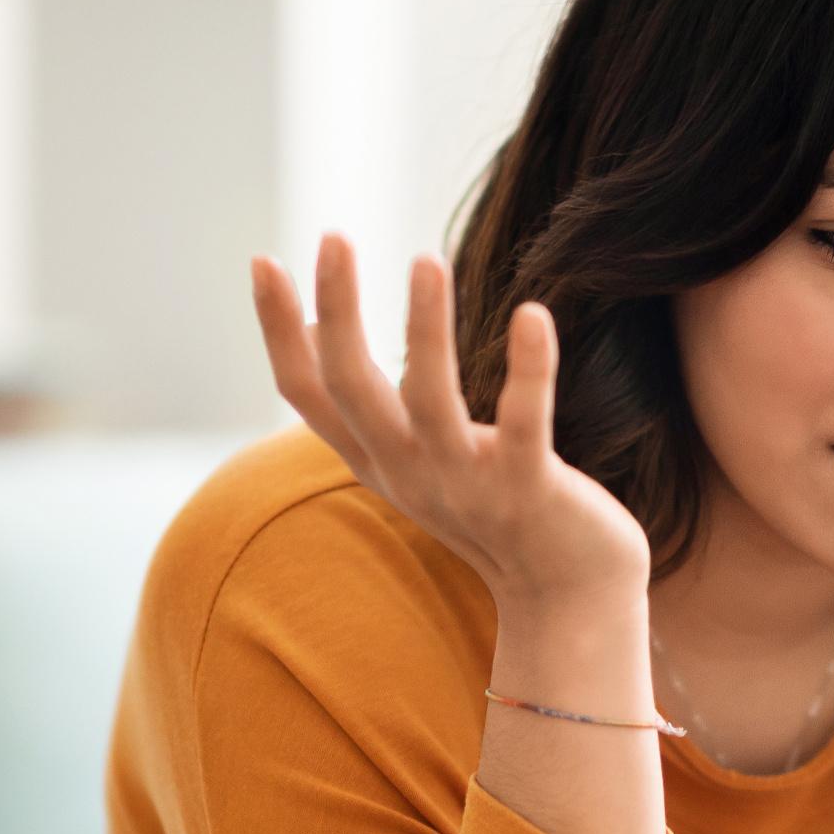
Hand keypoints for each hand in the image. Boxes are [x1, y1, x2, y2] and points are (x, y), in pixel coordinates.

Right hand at [249, 234, 653, 609]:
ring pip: (430, 403)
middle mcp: (409, 472)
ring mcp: (467, 485)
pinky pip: (525, 426)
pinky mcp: (531, 491)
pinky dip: (528, 370)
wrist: (569, 597)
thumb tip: (317, 329)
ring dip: (425, 330)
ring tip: (426, 259)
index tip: (263, 260)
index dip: (279, 331)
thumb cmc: (494, 512)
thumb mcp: (414, 459)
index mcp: (377, 459)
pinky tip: (534, 314)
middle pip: (352, 388)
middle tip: (334, 236)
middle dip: (338, 310)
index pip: (306, 393)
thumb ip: (369, 409)